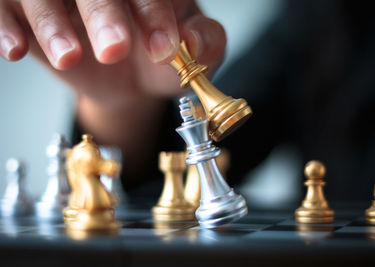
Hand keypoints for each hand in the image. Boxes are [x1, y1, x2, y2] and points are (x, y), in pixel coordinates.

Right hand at [0, 0, 225, 176]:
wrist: (134, 81)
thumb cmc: (162, 61)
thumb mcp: (192, 56)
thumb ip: (205, 42)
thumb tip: (194, 38)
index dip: (152, 10)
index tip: (163, 47)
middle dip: (102, 12)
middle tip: (115, 49)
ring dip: (51, 20)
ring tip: (70, 57)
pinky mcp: (28, 11)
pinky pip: (6, 6)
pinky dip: (5, 25)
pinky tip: (17, 49)